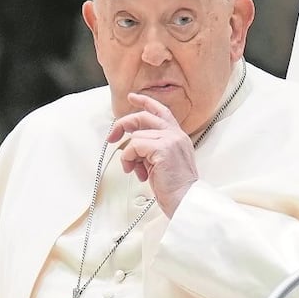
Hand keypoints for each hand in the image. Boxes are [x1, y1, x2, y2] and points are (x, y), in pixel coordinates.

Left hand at [107, 92, 200, 216]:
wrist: (186, 200)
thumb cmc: (175, 187)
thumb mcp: (163, 162)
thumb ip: (152, 149)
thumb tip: (132, 146)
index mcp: (178, 137)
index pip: (161, 111)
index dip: (145, 102)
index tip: (132, 97)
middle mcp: (176, 135)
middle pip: (143, 118)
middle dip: (123, 125)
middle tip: (112, 137)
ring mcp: (170, 140)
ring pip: (136, 137)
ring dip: (130, 156)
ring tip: (136, 171)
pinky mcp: (162, 149)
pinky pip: (134, 147)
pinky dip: (130, 160)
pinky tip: (138, 172)